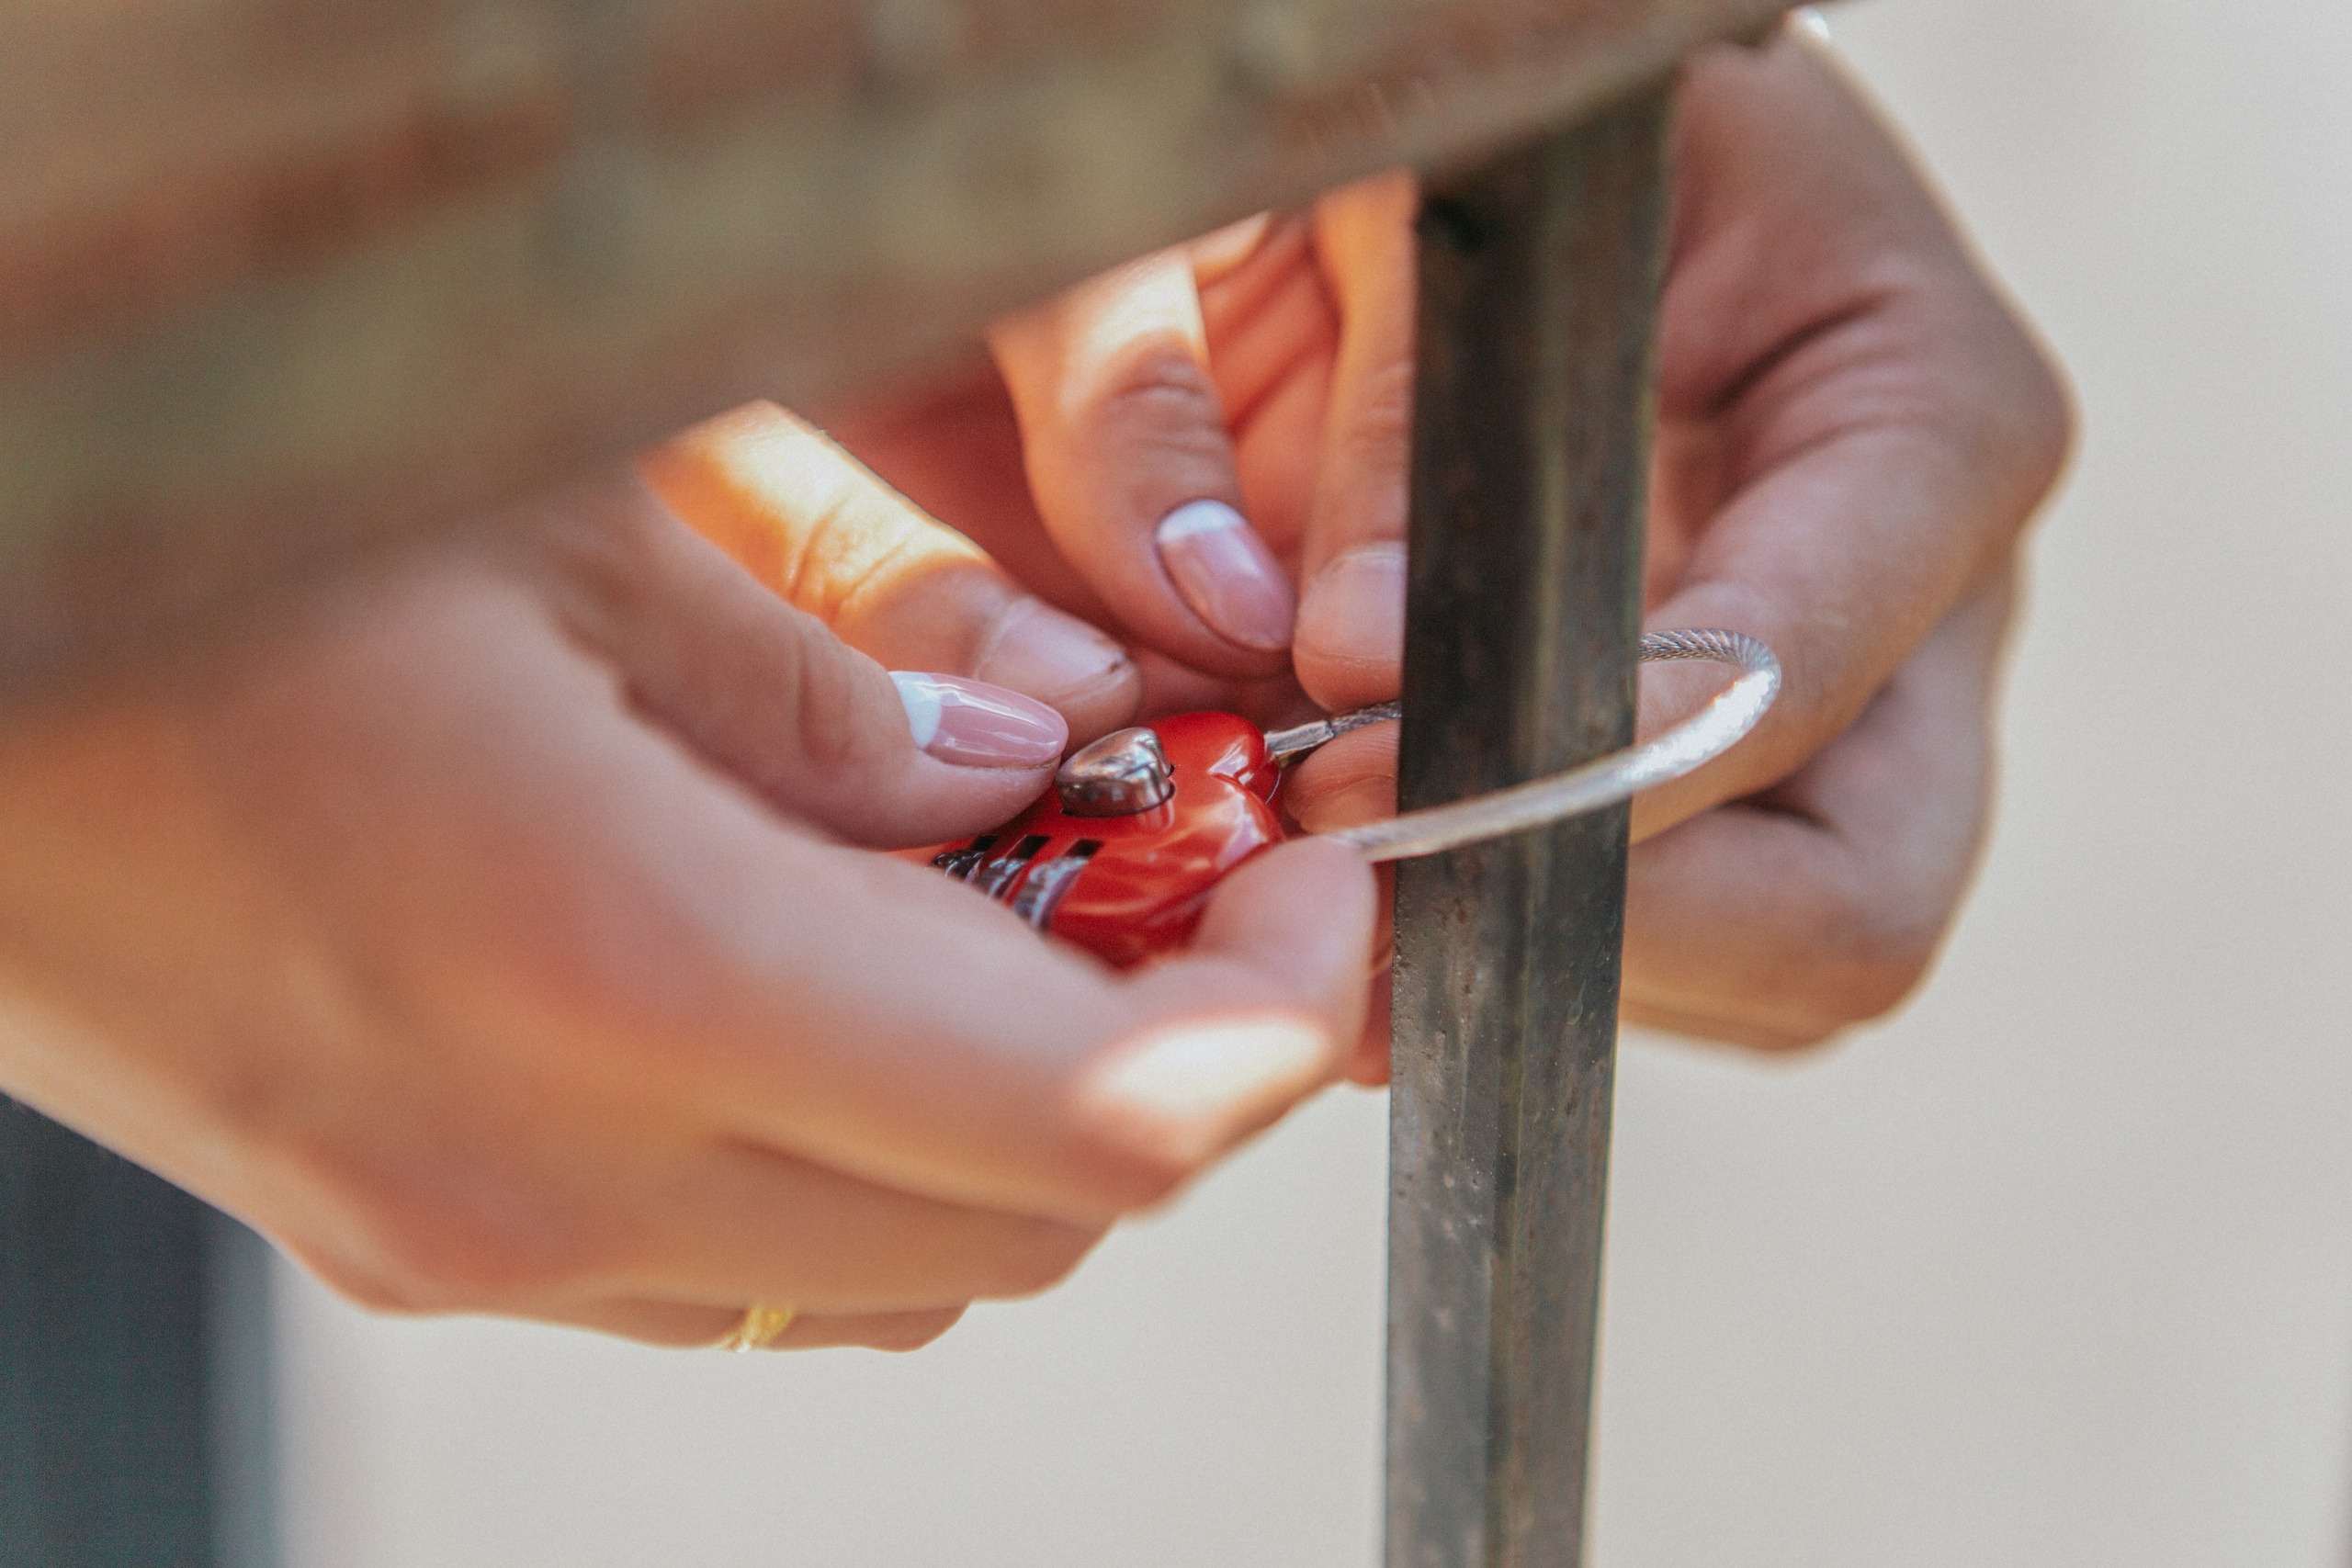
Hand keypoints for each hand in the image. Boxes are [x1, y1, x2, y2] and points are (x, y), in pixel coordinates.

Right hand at [0, 448, 1373, 1349]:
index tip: (1326, 898)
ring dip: (1033, 1126)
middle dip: (1181, 1060)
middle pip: (1026, 1223)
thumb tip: (1021, 766)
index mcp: (614, 963)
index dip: (1270, 1018)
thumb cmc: (198, 530)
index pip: (1089, 1119)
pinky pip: (747, 1276)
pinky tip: (865, 992)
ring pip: (898, 1278)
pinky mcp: (426, 1238)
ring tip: (1050, 925)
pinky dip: (874, 1165)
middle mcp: (555, 1169)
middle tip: (1219, 881)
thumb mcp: (556, 514)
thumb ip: (831, 684)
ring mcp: (480, 1238)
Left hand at [831, 28, 2071, 1054]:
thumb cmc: (1522, 133)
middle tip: (1363, 896)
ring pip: (1751, 968)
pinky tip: (1370, 866)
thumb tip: (1352, 662)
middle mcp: (1924, 602)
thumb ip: (1393, 410)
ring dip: (1534, 956)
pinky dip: (1513, 944)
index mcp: (1920, 422)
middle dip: (1590, 938)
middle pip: (1839, 917)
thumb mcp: (1444, 202)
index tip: (1363, 775)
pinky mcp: (1756, 769)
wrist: (1564, 150)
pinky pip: (1670, 942)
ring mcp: (1854, 709)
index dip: (1577, 778)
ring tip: (1339, 869)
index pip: (1800, 692)